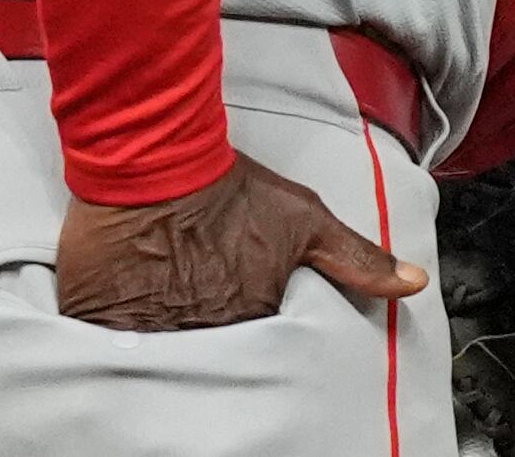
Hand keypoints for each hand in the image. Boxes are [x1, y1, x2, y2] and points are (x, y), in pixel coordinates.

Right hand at [52, 154, 426, 332]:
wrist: (156, 153)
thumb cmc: (228, 185)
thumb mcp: (304, 219)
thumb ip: (358, 258)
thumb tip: (412, 283)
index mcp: (251, 317)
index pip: (257, 353)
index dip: (246, 335)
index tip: (236, 319)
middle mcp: (203, 332)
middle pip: (208, 360)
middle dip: (205, 343)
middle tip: (195, 315)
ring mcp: (148, 330)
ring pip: (160, 361)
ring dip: (162, 346)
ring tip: (162, 319)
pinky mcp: (101, 320)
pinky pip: (109, 353)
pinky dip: (115, 346)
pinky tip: (123, 328)